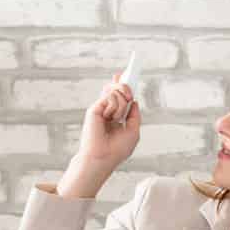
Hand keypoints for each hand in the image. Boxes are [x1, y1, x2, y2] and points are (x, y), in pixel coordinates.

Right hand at [56, 72, 138, 197]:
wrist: (103, 157)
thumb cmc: (117, 149)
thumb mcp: (133, 131)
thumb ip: (134, 115)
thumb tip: (134, 101)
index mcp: (115, 116)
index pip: (118, 96)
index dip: (121, 84)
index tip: (122, 73)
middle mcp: (106, 110)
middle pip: (116, 88)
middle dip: (125, 86)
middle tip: (128, 96)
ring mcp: (100, 108)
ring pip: (116, 92)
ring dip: (122, 105)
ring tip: (116, 118)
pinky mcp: (94, 108)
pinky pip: (111, 98)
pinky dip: (115, 108)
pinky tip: (110, 118)